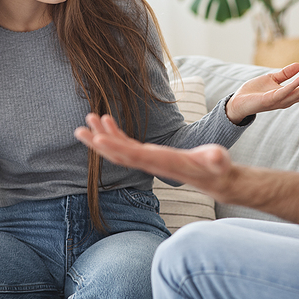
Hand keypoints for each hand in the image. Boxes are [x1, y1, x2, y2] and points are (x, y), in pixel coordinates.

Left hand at [75, 114, 237, 201]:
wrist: (214, 178)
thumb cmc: (216, 168)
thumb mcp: (219, 162)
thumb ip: (217, 160)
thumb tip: (217, 157)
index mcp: (162, 162)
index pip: (134, 156)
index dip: (115, 148)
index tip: (97, 139)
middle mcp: (150, 162)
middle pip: (119, 154)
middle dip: (99, 142)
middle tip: (79, 130)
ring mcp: (148, 159)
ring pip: (119, 149)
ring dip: (102, 135)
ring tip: (88, 120)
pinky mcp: (150, 154)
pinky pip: (127, 145)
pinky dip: (115, 134)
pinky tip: (106, 122)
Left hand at [225, 62, 298, 123]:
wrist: (238, 101)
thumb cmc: (254, 91)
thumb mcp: (272, 78)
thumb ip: (285, 73)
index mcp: (289, 95)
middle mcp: (287, 100)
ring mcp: (279, 100)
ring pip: (298, 93)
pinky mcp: (270, 99)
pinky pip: (284, 91)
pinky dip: (293, 85)